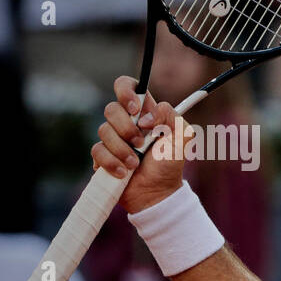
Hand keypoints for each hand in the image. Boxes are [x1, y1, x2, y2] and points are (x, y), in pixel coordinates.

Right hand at [93, 76, 195, 213]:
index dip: (126, 91)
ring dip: (122, 149)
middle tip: (141, 144)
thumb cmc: (170, 165)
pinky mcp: (102, 155)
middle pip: (111, 109)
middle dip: (126, 128)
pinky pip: (97, 151)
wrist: (158, 193)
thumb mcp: (182, 139)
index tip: (135, 109)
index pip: (127, 86)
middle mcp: (126, 122)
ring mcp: (112, 139)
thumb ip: (173, 118)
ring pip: (103, 131)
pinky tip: (125, 172)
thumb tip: (149, 113)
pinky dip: (112, 163)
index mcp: (144, 113)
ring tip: (136, 164)